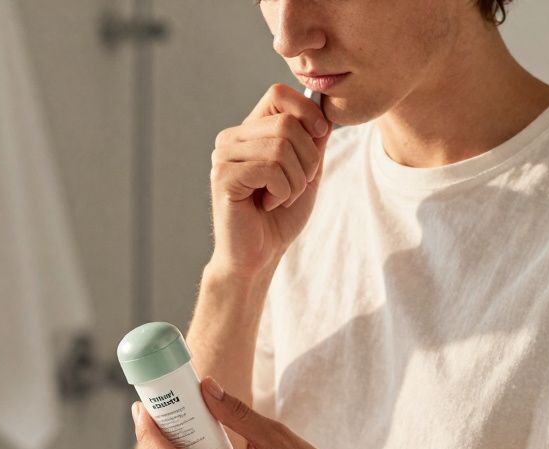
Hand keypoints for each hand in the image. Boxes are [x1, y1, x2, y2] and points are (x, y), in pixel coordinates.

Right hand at [210, 84, 330, 278]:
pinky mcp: (223, 177)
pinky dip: (281, 191)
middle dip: (308, 159)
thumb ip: (314, 139)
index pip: (279, 94)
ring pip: (281, 146)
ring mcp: (223, 156)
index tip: (319, 138)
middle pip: (286, 123)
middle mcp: (232, 138)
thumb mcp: (307, 171)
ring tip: (281, 197)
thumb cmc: (280, 216)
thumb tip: (326, 105)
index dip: (307, 112)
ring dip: (295, 180)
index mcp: (250, 131)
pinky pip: (269, 169)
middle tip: (297, 186)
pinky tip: (268, 204)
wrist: (259, 255)